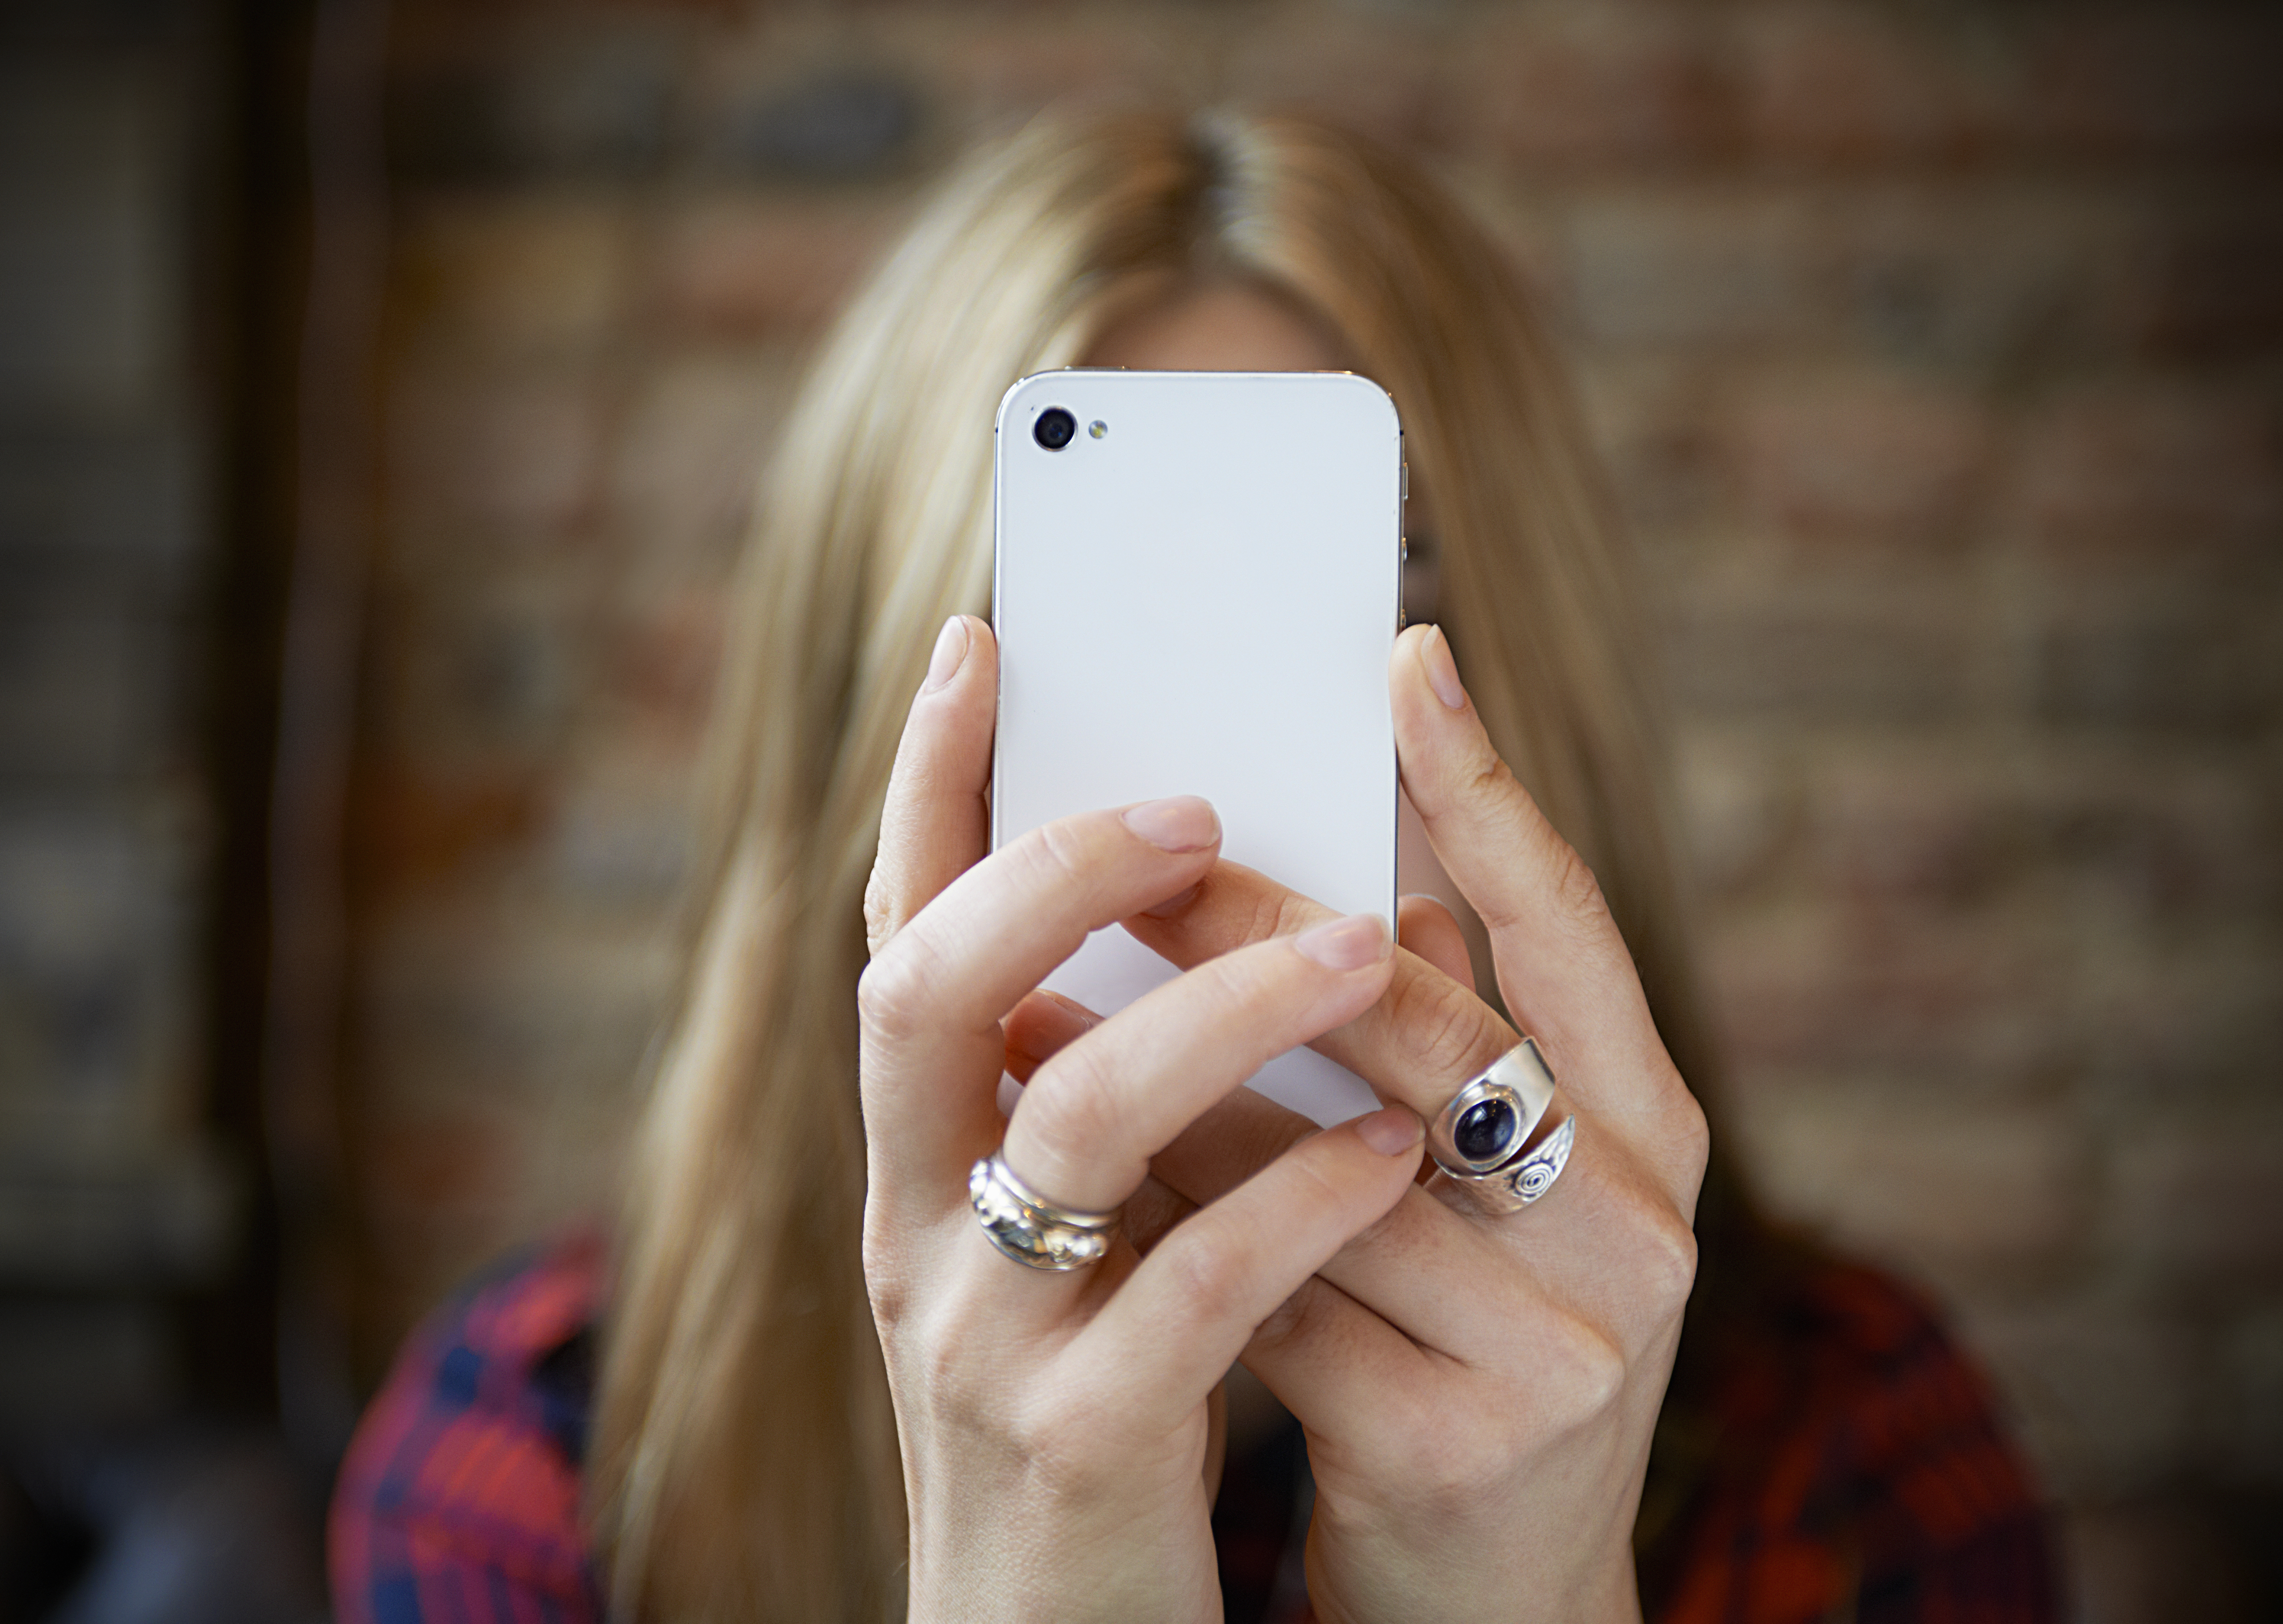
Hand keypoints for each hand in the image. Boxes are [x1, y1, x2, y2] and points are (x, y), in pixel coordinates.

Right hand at [859, 615, 1431, 1623]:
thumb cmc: (1096, 1409)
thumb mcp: (1074, 1240)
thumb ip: (1105, 1098)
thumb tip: (1217, 907)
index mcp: (920, 1162)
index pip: (891, 936)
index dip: (923, 785)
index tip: (982, 639)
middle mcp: (917, 1231)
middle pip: (926, 993)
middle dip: (1054, 870)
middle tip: (1196, 800)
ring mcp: (983, 1339)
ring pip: (1071, 1124)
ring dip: (1216, 1014)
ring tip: (1356, 945)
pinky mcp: (1080, 1448)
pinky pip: (1190, 1293)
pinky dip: (1294, 1202)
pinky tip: (1391, 1154)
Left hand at [1058, 622, 1708, 1623]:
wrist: (1500, 1605)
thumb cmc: (1469, 1345)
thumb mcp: (1490, 1197)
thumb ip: (1442, 1042)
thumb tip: (1351, 864)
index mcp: (1651, 1134)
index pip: (1574, 927)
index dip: (1489, 789)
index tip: (1403, 654)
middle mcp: (1635, 1229)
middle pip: (1427, 1028)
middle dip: (1262, 929)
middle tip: (1136, 843)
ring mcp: (1560, 1346)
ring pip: (1326, 1162)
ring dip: (1177, 1085)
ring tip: (1048, 1005)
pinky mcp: (1457, 1446)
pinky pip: (1278, 1296)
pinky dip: (1173, 1229)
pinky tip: (1082, 1182)